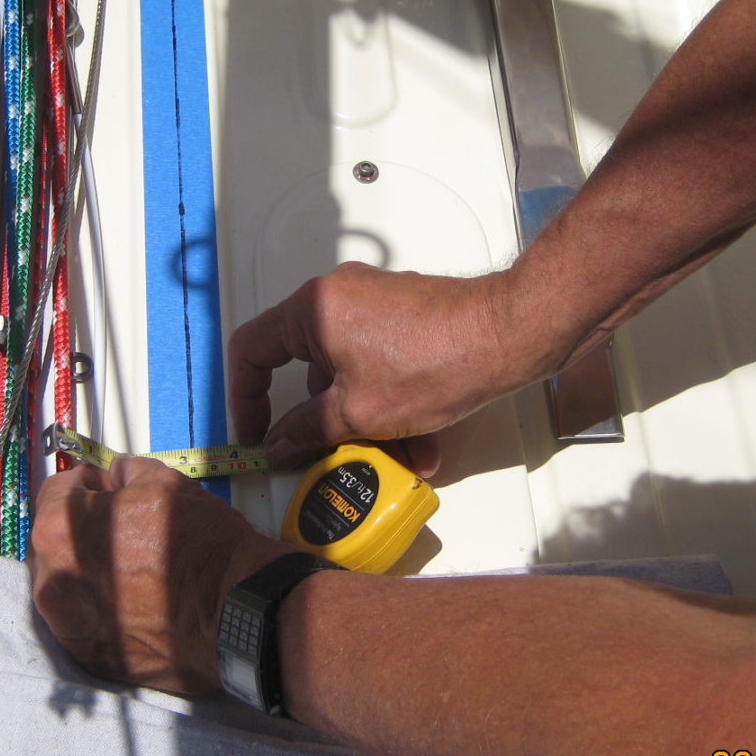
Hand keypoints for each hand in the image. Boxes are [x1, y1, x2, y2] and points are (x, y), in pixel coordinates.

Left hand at [29, 456, 289, 693]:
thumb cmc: (201, 543)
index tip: (108, 490)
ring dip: (89, 569)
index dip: (86, 485)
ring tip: (132, 569)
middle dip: (83, 529)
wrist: (235, 613)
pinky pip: (83, 619)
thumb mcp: (165, 481)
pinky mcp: (88, 654)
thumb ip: (126, 473)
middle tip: (124, 530)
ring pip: (67, 582)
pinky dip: (101, 607)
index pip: (55, 492)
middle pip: (55, 541)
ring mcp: (65, 624)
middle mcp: (50, 580)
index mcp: (60, 529)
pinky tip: (137, 601)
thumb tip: (116, 479)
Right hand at [227, 262, 517, 472]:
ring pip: (350, 374)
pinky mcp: (405, 315)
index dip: (246, 399)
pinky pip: (381, 365)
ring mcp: (374, 304)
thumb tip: (278, 443)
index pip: (251, 350)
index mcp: (312, 309)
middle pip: (308, 369)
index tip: (258, 435)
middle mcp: (337, 297)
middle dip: (325, 422)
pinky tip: (422, 442)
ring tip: (397, 458)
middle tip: (328, 455)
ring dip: (367, 421)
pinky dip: (392, 403)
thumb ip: (306, 430)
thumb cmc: (434, 362)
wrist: (509, 335)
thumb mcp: (357, 412)